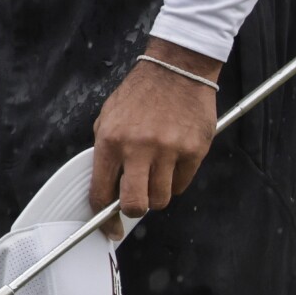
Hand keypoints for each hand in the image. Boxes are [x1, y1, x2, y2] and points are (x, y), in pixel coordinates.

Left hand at [89, 41, 219, 230]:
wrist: (176, 67)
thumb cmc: (140, 93)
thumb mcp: (109, 116)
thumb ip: (106, 152)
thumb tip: (106, 187)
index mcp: (111, 139)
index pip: (102, 192)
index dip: (103, 218)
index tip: (109, 227)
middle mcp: (138, 147)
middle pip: (135, 205)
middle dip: (134, 210)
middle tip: (137, 201)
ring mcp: (168, 149)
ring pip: (161, 198)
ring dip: (157, 192)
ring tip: (156, 170)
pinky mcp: (193, 150)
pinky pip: (182, 183)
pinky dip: (176, 179)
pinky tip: (173, 158)